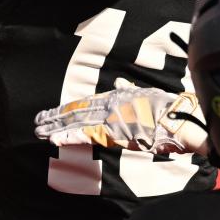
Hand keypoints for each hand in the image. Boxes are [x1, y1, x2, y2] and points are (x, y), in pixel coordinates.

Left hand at [34, 79, 207, 155]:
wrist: (180, 119)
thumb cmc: (169, 110)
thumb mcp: (148, 94)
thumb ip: (131, 90)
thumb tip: (121, 81)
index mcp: (119, 96)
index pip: (88, 101)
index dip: (70, 106)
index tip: (56, 110)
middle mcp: (111, 104)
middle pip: (78, 110)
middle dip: (57, 116)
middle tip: (39, 120)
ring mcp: (111, 117)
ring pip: (78, 121)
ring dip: (58, 126)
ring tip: (40, 130)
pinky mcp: (113, 131)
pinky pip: (86, 135)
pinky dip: (69, 136)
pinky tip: (55, 139)